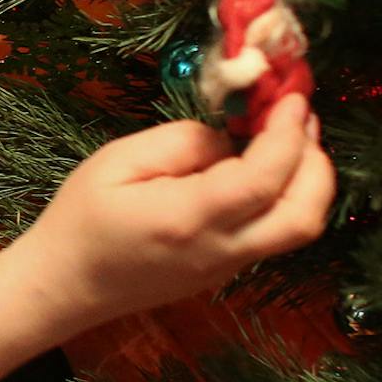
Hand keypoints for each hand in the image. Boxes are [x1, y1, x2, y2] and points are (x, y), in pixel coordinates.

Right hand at [15, 93, 332, 332]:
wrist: (63, 286)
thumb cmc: (80, 218)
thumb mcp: (118, 161)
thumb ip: (182, 142)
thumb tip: (230, 139)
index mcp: (189, 217)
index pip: (264, 177)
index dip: (289, 133)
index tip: (293, 95)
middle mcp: (220, 250)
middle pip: (305, 215)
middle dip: (317, 162)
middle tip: (301, 118)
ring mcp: (227, 268)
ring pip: (299, 229)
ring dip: (309, 181)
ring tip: (290, 139)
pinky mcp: (225, 272)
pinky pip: (275, 233)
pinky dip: (287, 196)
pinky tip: (264, 168)